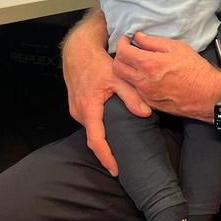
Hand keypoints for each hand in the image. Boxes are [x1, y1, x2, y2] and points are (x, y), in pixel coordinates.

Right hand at [62, 12, 150, 175]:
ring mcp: (75, 110)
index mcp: (89, 108)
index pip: (96, 140)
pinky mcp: (76, 107)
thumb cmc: (97, 63)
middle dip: (107, 152)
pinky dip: (99, 129)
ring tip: (119, 150)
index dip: (106, 157)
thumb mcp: (117, 77)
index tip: (115, 169)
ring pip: (91, 130)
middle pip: (94, 138)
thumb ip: (131, 95)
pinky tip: (111, 130)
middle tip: (123, 163)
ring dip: (103, 140)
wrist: (78, 51)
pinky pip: (89, 123)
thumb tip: (145, 113)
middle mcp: (79, 112)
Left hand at [113, 33, 220, 122]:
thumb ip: (153, 42)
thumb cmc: (195, 69)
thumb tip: (138, 37)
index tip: (126, 40)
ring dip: (126, 70)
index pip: (123, 52)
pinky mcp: (150, 103)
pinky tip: (145, 76)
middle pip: (117, 68)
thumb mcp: (177, 47)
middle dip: (119, 56)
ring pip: (124, 81)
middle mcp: (143, 81)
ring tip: (136, 62)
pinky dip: (135, 81)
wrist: (208, 95)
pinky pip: (135, 91)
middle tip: (128, 50)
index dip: (122, 43)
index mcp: (149, 64)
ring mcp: (145, 95)